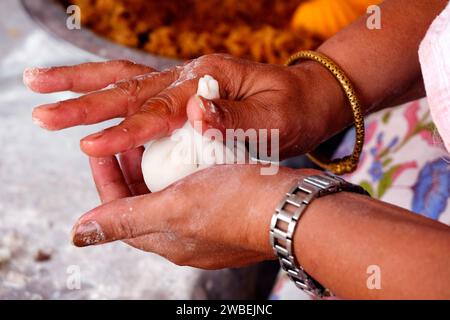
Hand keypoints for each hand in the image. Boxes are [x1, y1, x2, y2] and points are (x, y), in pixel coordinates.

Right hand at [25, 54, 348, 157]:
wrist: (306, 98)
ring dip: (81, 84)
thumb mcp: (275, 118)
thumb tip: (196, 114)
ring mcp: (184, 82)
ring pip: (125, 80)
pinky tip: (83, 90)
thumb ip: (234, 119)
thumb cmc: (292, 110)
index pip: (157, 109)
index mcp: (208, 81)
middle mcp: (190, 76)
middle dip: (83, 102)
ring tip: (40, 84)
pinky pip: (138, 88)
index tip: (90, 145)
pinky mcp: (183, 92)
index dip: (124, 129)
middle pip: (129, 87)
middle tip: (40, 112)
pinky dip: (106, 88)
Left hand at [72, 151, 315, 268]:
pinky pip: (195, 190)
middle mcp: (185, 238)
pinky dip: (185, 170)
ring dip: (158, 169)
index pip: (118, 210)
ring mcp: (209, 227)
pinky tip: (191, 151)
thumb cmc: (237, 205)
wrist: (294, 206)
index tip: (99, 148)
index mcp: (167, 240)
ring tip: (156, 140)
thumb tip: (79, 233)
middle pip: (143, 202)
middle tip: (127, 140)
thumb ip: (126, 218)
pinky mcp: (228, 213)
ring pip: (170, 194)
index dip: (104, 178)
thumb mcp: (174, 206)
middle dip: (130, 171)